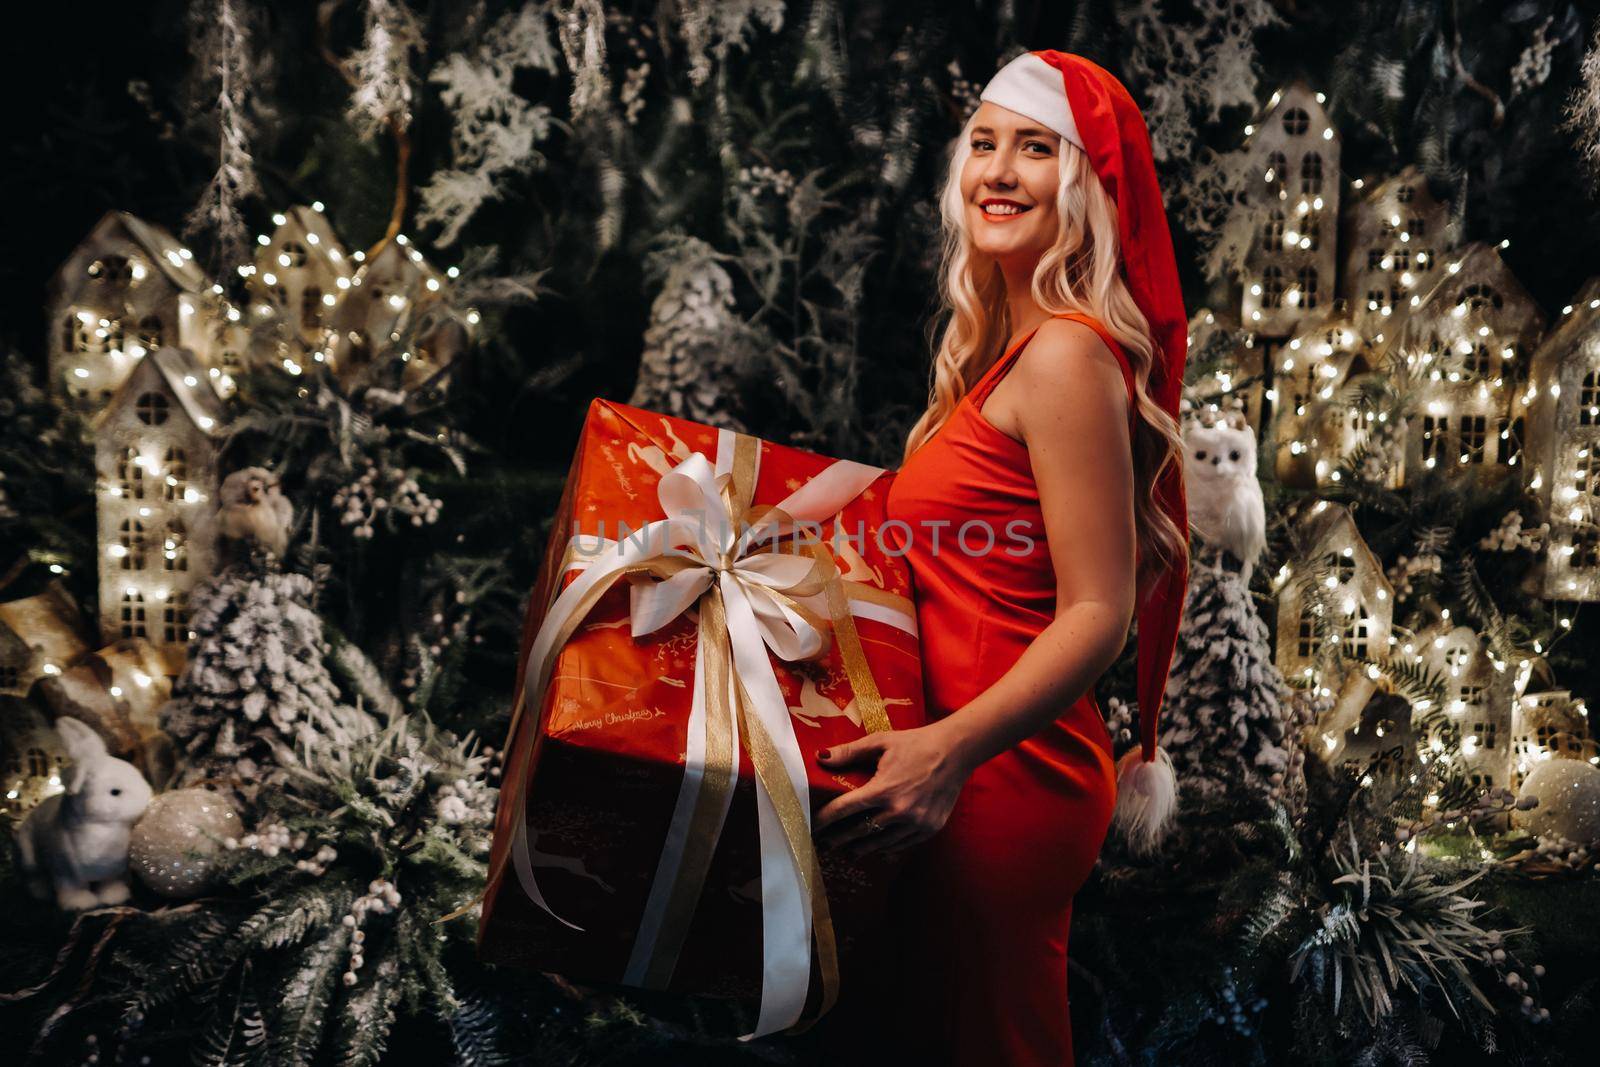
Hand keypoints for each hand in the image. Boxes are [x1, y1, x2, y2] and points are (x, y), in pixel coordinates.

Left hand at [812, 721, 973, 859]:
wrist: (956, 751)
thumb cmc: (916, 743)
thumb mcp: (880, 742)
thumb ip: (849, 752)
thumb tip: (820, 757)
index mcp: (884, 789)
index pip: (845, 810)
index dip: (825, 819)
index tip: (813, 826)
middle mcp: (899, 811)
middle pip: (860, 832)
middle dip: (839, 839)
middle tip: (825, 844)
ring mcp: (916, 823)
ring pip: (881, 843)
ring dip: (862, 848)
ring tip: (848, 850)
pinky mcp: (930, 828)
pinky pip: (902, 845)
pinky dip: (887, 848)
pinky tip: (877, 850)